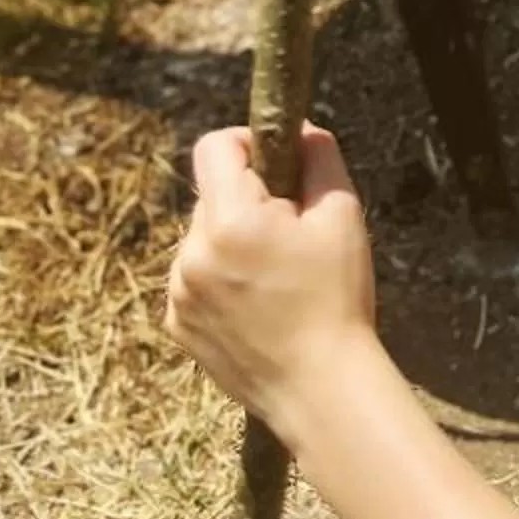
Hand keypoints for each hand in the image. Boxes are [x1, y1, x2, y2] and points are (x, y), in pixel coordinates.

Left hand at [166, 125, 374, 428]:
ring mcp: (178, 295)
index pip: (214, 146)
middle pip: (211, 194)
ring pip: (201, 237)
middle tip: (289, 233)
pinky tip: (256, 304)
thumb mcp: (341, 213)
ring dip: (231, 240)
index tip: (278, 166)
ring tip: (274, 276)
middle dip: (247, 199)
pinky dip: (219, 278)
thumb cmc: (336, 299)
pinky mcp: (177, 326)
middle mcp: (191, 255)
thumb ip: (319, 155)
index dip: (248, 142)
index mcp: (229, 221)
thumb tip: (301, 127)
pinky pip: (194, 278)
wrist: (321, 390)